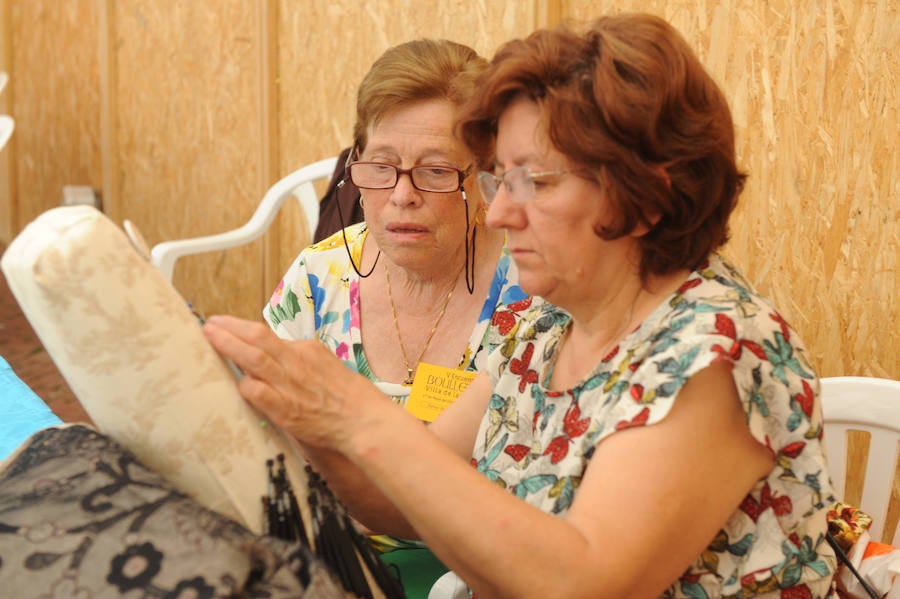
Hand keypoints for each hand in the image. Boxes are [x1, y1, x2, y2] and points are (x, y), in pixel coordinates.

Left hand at [202, 314, 380, 450]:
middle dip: (230, 328)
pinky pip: (257, 392)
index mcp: (308, 349)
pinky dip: (244, 385)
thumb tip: (283, 358)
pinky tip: (234, 383)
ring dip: (228, 346)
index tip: (229, 327)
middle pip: (257, 338)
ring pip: (253, 358)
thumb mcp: (329, 366)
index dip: (246, 331)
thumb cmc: (352, 398)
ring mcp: (290, 385)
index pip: (270, 336)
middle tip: (210, 323)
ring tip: (209, 338)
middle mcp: (297, 362)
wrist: (364, 421)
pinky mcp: (285, 410)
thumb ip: (304, 361)